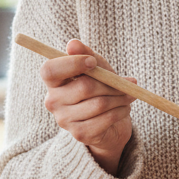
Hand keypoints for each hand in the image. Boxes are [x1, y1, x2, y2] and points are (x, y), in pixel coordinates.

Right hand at [39, 39, 135, 174]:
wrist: (110, 123)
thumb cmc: (101, 89)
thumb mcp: (98, 68)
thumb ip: (87, 55)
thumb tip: (73, 44)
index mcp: (53, 81)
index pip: (50, 70)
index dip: (72, 63)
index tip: (92, 62)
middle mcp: (53, 101)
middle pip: (84, 87)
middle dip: (111, 83)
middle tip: (128, 82)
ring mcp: (64, 120)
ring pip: (99, 104)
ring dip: (121, 97)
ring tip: (128, 95)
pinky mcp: (79, 134)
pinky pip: (105, 119)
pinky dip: (121, 111)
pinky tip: (124, 108)